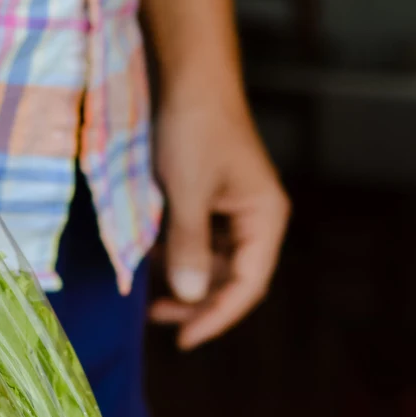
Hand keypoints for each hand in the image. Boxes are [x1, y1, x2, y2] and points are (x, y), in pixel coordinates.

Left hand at [148, 92, 288, 349]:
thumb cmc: (194, 128)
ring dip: (186, 280)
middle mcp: (256, 217)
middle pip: (233, 279)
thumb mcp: (187, 192)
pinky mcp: (210, 198)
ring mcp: (233, 208)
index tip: (182, 340)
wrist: (188, 76)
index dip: (216, 317)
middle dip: (198, 302)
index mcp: (265, 218)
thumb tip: (191, 298)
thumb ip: (189, 247)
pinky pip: (199, 241)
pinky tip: (152, 260)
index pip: (248, 286)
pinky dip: (178, 256)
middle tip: (157, 320)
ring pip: (214, 263)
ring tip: (150, 294)